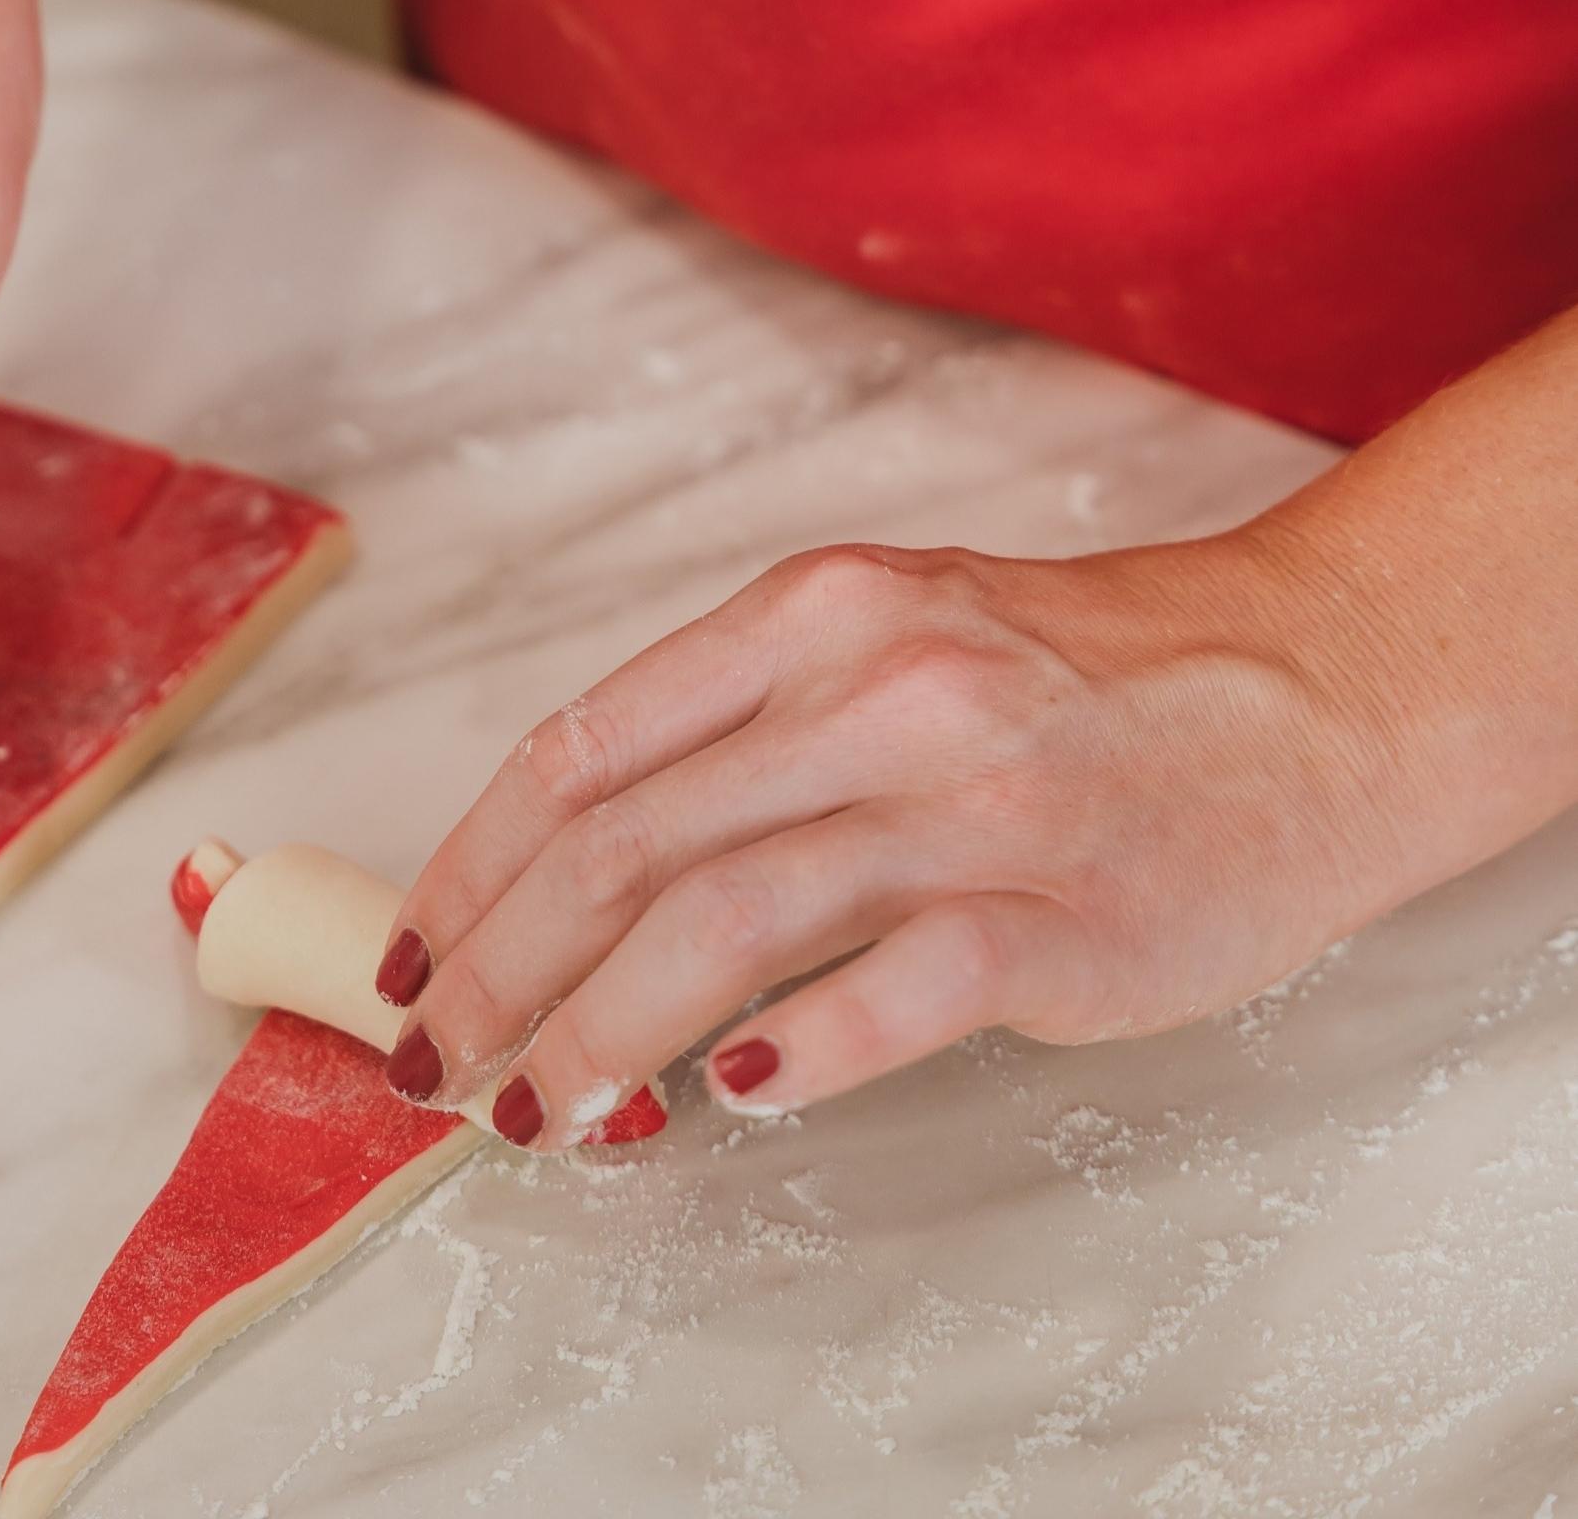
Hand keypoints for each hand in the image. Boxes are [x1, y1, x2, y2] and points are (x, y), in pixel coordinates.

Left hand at [373, 532, 1438, 1146]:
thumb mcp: (890, 632)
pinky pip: (892, 993)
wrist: (1312, 687)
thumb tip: (571, 862)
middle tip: (439, 1064)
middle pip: (616, 846)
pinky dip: (792, 1053)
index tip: (412, 958)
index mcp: (809, 613)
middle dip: (495, 969)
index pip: (578, 750)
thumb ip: (742, 722)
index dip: (467, 869)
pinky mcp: (1060, 916)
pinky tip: (727, 1096)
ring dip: (595, 1032)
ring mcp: (969, 802)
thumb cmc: (1081, 675)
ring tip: (539, 1109)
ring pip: (718, 922)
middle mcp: (873, 690)